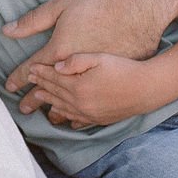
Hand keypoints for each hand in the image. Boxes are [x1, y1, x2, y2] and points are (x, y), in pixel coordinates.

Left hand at [2, 0, 167, 105]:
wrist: (145, 12)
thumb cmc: (103, 2)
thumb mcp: (64, 5)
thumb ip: (36, 21)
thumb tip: (9, 31)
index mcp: (62, 54)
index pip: (34, 70)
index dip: (20, 78)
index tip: (9, 86)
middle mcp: (76, 76)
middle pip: (50, 91)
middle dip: (34, 98)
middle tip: (22, 106)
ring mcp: (96, 86)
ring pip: (68, 105)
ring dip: (54, 107)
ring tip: (45, 112)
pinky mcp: (114, 87)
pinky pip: (88, 112)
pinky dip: (76, 115)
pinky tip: (72, 118)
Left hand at [10, 52, 162, 129]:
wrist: (147, 89)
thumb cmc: (124, 68)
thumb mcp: (99, 58)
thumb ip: (75, 61)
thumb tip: (57, 66)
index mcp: (77, 87)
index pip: (52, 78)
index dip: (40, 72)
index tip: (31, 69)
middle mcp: (80, 103)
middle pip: (54, 94)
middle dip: (41, 87)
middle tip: (30, 82)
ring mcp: (89, 114)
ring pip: (63, 109)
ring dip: (50, 102)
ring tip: (39, 97)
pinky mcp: (99, 119)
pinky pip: (77, 120)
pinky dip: (67, 117)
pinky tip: (63, 116)